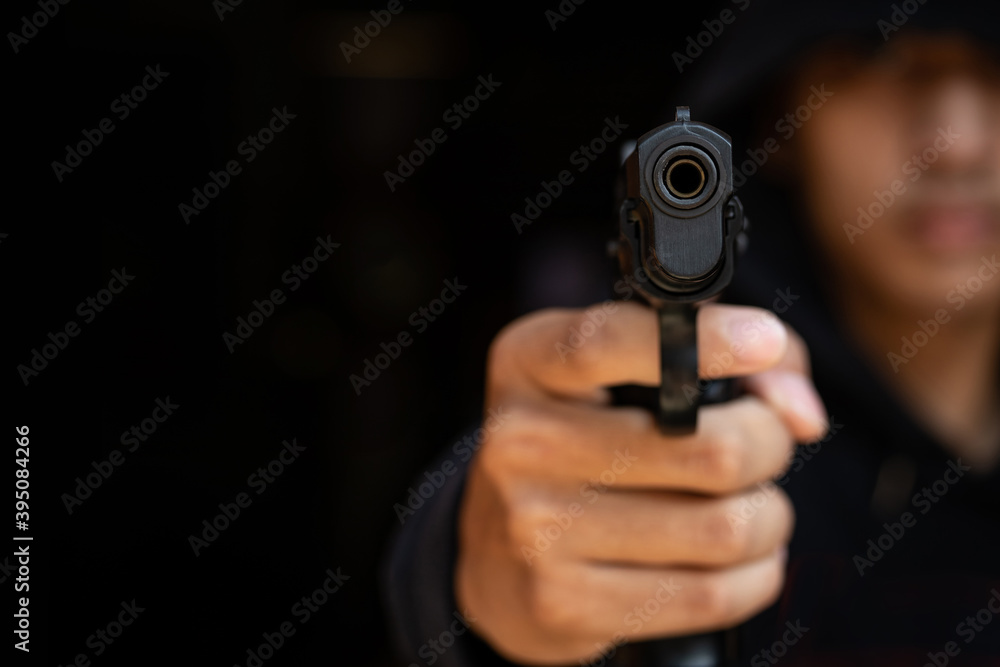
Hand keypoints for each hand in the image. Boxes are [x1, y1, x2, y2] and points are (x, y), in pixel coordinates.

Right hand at [454, 301, 826, 664]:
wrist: (498, 555)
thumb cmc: (586, 443)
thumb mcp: (623, 375)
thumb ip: (731, 362)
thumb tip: (800, 416)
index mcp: (528, 365)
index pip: (611, 342)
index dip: (705, 341)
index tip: (763, 342)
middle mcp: (519, 441)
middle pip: (711, 450)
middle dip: (768, 447)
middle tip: (761, 447)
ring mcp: (534, 528)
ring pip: (725, 529)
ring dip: (768, 519)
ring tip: (749, 507)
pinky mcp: (562, 602)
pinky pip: (708, 596)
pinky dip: (752, 577)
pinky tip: (737, 561)